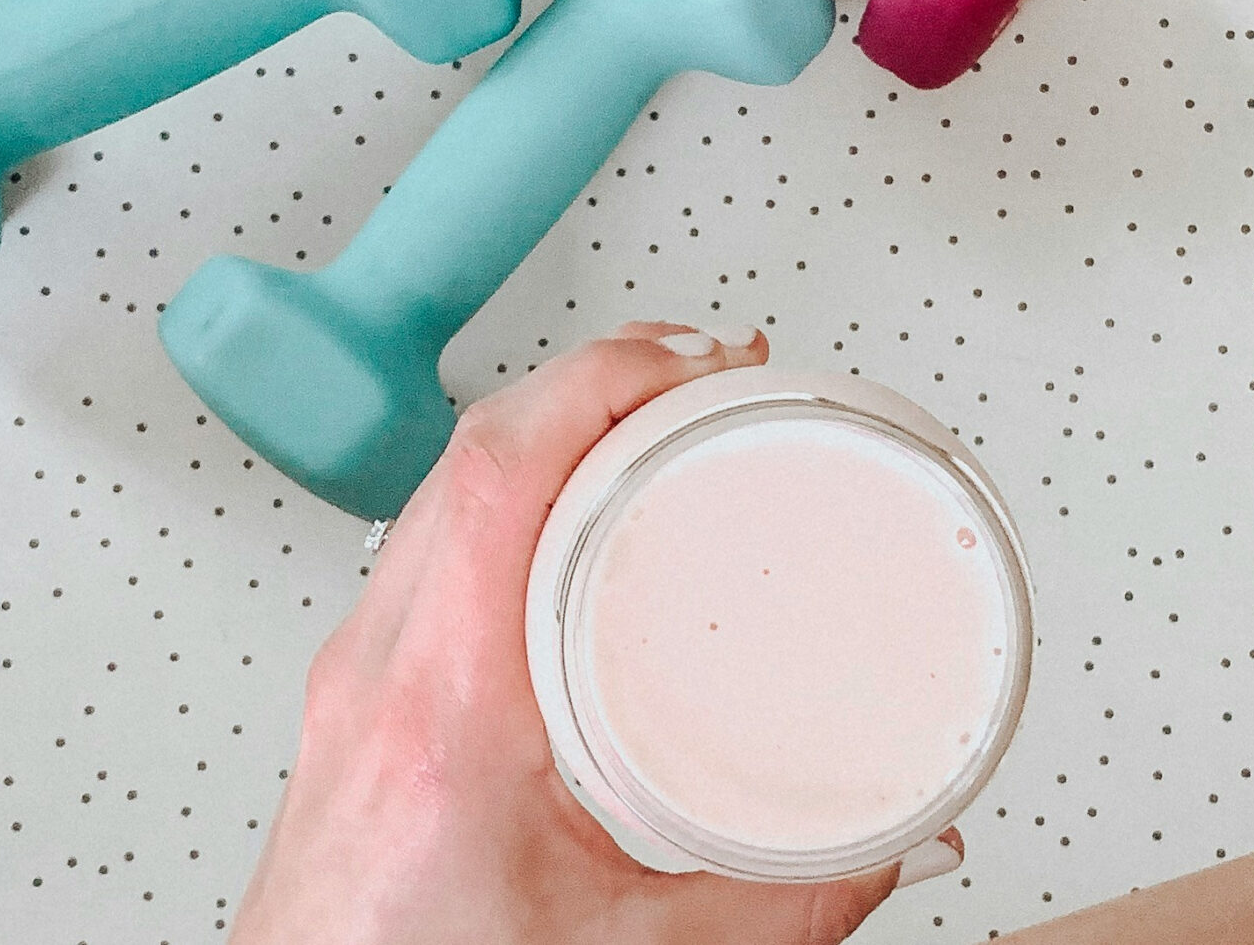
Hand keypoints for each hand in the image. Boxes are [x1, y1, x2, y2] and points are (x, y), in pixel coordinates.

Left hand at [231, 322, 959, 944]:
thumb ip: (786, 902)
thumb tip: (899, 844)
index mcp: (438, 711)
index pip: (501, 472)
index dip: (605, 378)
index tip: (696, 363)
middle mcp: (377, 671)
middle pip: (472, 451)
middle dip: (600, 377)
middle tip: (706, 371)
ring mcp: (354, 672)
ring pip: (440, 485)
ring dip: (548, 423)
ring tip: (649, 410)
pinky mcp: (355, 690)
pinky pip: (428, 536)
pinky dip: (509, 486)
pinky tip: (565, 498)